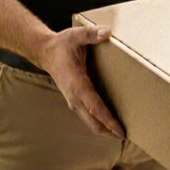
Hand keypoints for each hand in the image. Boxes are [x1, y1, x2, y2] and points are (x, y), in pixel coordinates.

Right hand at [37, 25, 125, 140]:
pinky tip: (108, 123)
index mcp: (76, 84)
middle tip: (125, 136)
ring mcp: (73, 100)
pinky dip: (98, 122)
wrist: (44, 52)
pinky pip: (87, 116)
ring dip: (104, 129)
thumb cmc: (62, 44)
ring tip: (119, 133)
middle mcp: (74, 96)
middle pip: (93, 121)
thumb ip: (91, 34)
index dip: (107, 119)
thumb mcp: (76, 35)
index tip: (119, 130)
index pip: (94, 107)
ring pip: (89, 121)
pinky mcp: (74, 100)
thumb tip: (107, 32)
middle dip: (108, 131)